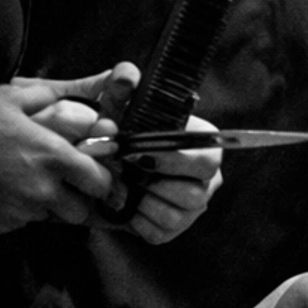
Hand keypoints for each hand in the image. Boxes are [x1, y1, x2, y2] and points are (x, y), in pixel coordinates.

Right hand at [0, 73, 122, 232]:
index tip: (93, 174)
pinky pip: (20, 222)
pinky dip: (17, 211)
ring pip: (49, 217)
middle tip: (63, 184)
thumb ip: (49, 98)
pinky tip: (0, 190)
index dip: (100, 179)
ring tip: (24, 182)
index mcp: (53, 157)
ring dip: (45, 205)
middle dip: (76, 199)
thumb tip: (72, 100)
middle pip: (80, 211)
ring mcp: (19, 211)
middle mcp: (42, 189)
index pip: (101, 183)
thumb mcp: (10, 98)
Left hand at [73, 68, 223, 242]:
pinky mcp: (173, 230)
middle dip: (154, 184)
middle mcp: (206, 178)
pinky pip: (158, 233)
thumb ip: (120, 89)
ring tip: (121, 185)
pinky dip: (135, 220)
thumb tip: (126, 74)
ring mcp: (192, 207)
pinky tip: (124, 202)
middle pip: (195, 192)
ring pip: (175, 214)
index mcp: (204, 145)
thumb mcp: (116, 107)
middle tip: (124, 172)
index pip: (208, 156)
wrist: (99, 164)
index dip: (172, 158)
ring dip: (141, 201)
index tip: (136, 154)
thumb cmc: (117, 132)